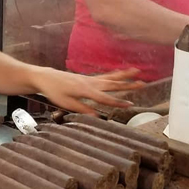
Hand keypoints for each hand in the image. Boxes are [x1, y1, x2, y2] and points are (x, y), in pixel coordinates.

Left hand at [28, 68, 144, 114]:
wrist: (46, 78)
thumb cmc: (54, 91)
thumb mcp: (66, 103)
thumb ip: (82, 109)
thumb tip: (97, 117)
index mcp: (86, 90)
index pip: (105, 98)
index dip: (118, 102)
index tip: (130, 104)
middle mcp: (90, 83)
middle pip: (113, 84)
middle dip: (128, 84)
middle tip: (142, 83)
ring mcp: (90, 79)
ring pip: (111, 77)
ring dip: (124, 75)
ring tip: (137, 71)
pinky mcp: (88, 78)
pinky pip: (105, 75)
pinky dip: (115, 74)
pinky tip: (122, 73)